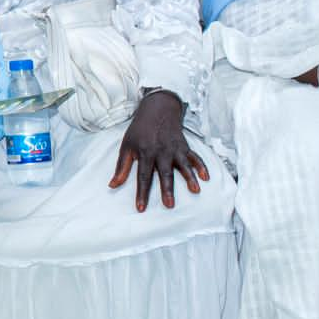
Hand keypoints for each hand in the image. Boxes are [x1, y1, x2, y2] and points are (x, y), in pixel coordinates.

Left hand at [109, 88, 207, 210]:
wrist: (156, 110)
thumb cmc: (139, 130)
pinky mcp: (184, 147)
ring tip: (195, 190)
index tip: (141, 208)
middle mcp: (161, 151)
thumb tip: (112, 185)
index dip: (142, 193)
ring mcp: (175, 149)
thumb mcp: (126, 146)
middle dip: (167, 189)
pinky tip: (206, 177)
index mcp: (145, 152)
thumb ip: (121, 167)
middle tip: (170, 205)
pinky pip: (195, 157)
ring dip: (189, 178)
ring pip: (183, 165)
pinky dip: (201, 166)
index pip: (143, 176)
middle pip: (164, 173)